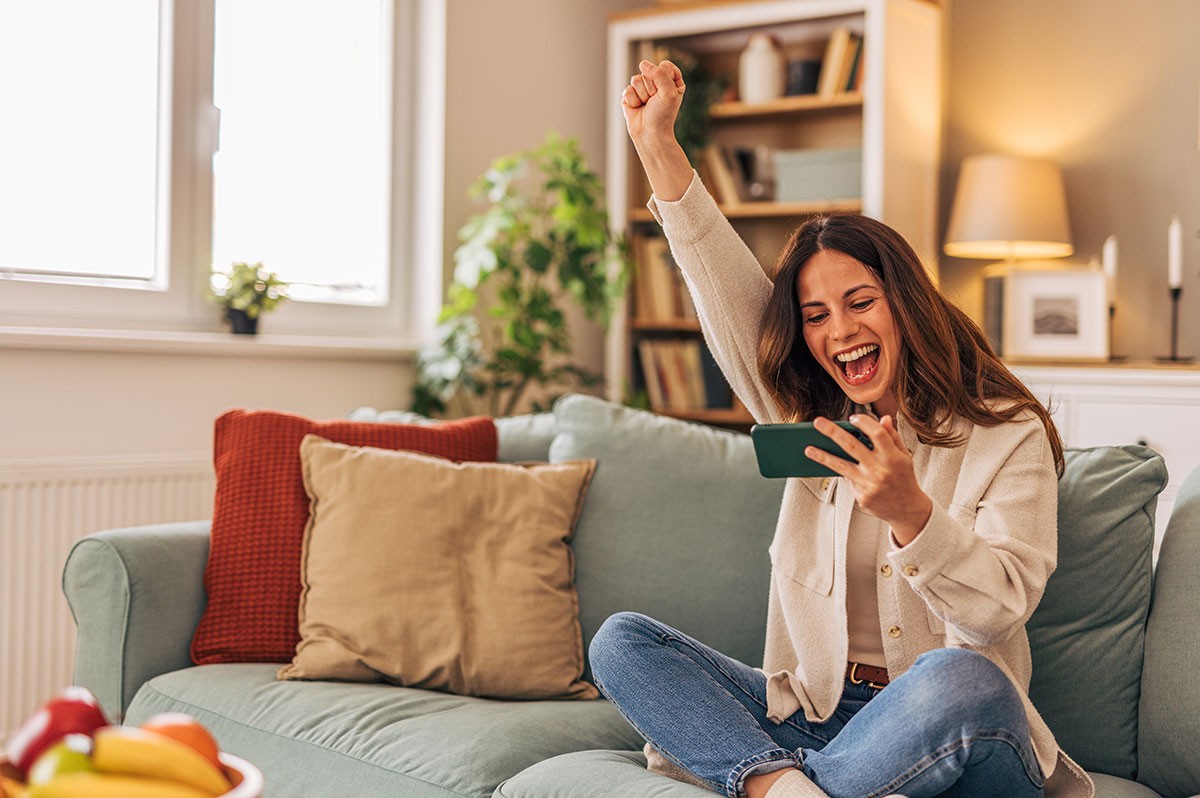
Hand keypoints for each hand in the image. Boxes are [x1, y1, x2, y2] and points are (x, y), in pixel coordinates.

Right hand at [620, 60, 692, 201]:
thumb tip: (642, 64)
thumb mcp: (668, 92)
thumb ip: (659, 74)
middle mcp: (657, 83)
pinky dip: (632, 100)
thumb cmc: (663, 115)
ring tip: (646, 105)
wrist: (650, 134)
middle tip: (654, 102)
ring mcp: (642, 89)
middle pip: (648, 72)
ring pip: (636, 79)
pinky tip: (637, 108)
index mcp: (671, 80)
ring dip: (641, 95)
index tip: (666, 93)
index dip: (663, 78)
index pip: (665, 66)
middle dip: (651, 88)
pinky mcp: (630, 96)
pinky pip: (627, 89)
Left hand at [805, 415, 932, 545]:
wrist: (907, 509)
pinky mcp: (861, 496)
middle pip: (852, 446)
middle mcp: (880, 470)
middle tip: (818, 423)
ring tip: (808, 449)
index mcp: (893, 457)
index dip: (864, 423)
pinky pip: (847, 480)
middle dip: (833, 432)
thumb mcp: (903, 456)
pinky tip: (833, 466)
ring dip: (822, 456)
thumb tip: (884, 418)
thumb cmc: (903, 478)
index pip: (877, 434)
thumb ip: (892, 437)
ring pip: (841, 466)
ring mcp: (869, 484)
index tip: (852, 418)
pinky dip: (841, 472)